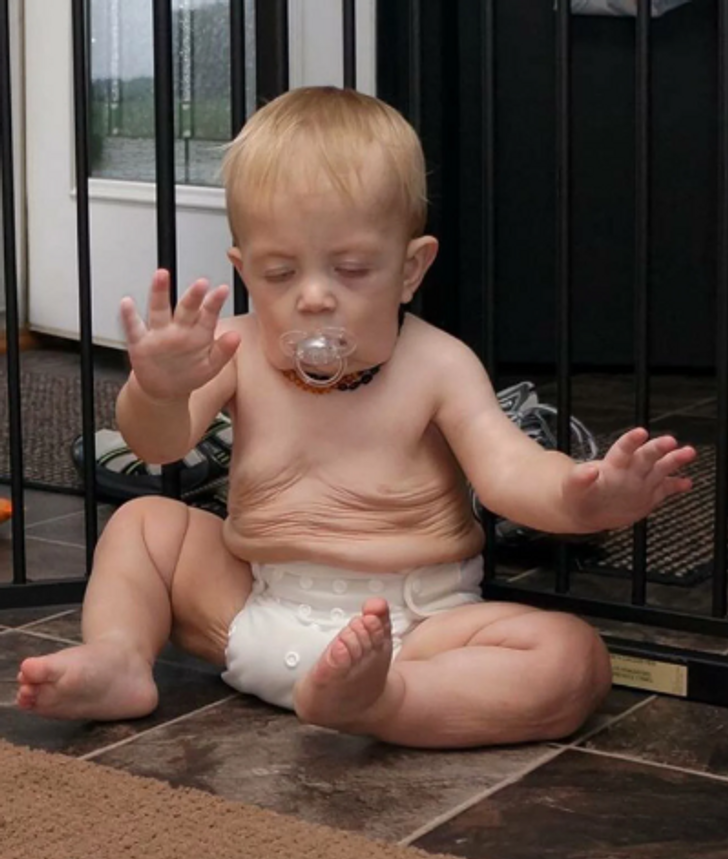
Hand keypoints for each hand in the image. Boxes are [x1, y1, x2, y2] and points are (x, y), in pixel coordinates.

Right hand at [120, 269, 240, 399]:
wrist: (163, 391)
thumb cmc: (188, 375)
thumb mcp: (210, 367)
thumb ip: (223, 352)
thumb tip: (236, 336)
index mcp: (197, 333)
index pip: (207, 315)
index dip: (214, 303)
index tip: (222, 290)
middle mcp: (178, 329)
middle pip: (185, 309)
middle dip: (193, 296)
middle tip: (200, 283)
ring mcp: (159, 334)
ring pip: (159, 311)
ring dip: (159, 293)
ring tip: (161, 276)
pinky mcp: (140, 343)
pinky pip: (134, 328)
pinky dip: (129, 316)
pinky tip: (127, 304)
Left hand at [561, 428, 695, 531]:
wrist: (585, 508)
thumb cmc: (578, 492)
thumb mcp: (574, 486)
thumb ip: (581, 477)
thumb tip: (588, 470)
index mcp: (613, 465)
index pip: (623, 449)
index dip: (631, 441)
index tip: (640, 432)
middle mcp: (630, 469)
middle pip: (646, 455)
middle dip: (658, 448)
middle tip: (670, 441)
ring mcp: (641, 481)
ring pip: (660, 467)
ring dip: (674, 459)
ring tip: (689, 452)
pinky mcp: (648, 496)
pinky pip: (665, 489)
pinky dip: (676, 486)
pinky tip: (687, 482)